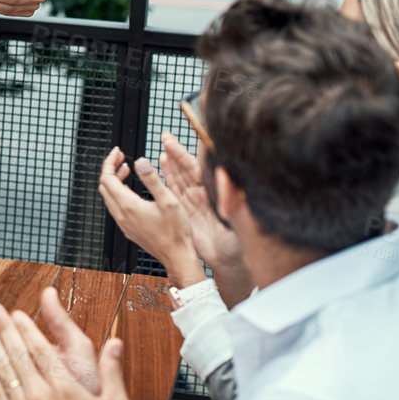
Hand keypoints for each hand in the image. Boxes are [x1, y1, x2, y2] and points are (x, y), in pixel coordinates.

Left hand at [96, 146, 202, 288]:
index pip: (107, 178)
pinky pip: (115, 206)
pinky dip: (119, 193)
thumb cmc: (176, 232)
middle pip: (105, 186)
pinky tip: (132, 190)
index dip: (109, 161)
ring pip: (109, 196)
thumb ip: (152, 179)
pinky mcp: (128, 228)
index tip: (117, 151)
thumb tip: (139, 161)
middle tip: (121, 157)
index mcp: (128, 206)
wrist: (177, 256)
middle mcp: (121, 215)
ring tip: (127, 169)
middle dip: (110, 168)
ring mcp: (123, 223)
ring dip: (115, 181)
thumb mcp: (168, 200)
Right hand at [158, 132, 244, 280]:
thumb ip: (230, 200)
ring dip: (170, 162)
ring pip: (179, 177)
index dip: (186, 155)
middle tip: (166, 137)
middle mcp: (203, 195)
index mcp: (214, 195)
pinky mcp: (183, 211)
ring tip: (163, 147)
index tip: (179, 143)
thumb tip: (224, 176)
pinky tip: (161, 166)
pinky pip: (173, 190)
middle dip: (176, 152)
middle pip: (187, 169)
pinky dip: (166, 177)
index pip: (198, 169)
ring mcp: (193, 202)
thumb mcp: (236, 220)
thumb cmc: (237, 244)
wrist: (227, 262)